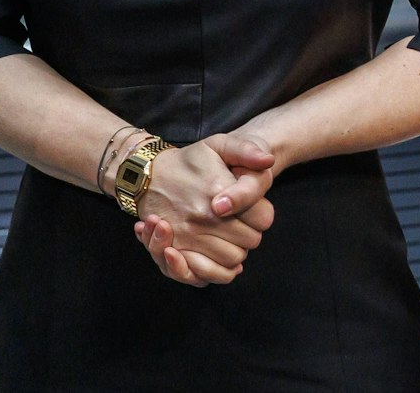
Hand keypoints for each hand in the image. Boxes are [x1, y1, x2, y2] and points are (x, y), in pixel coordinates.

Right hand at [130, 132, 276, 286]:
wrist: (149, 176)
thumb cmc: (189, 161)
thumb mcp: (218, 145)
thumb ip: (247, 150)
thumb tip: (269, 161)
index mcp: (218, 190)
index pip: (263, 218)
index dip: (261, 213)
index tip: (251, 207)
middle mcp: (205, 217)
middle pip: (251, 241)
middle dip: (250, 232)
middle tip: (239, 221)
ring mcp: (190, 236)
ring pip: (233, 259)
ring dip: (235, 250)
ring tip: (227, 235)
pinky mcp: (177, 250)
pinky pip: (207, 274)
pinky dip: (217, 271)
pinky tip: (219, 256)